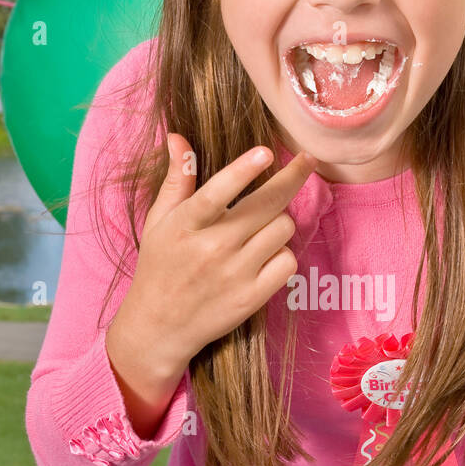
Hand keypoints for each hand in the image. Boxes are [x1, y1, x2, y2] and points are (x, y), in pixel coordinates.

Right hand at [115, 137, 315, 378]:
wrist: (158, 327)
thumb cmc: (160, 267)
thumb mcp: (158, 222)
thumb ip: (176, 180)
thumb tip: (178, 137)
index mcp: (187, 224)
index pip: (217, 192)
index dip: (243, 170)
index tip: (266, 152)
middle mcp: (212, 247)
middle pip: (267, 204)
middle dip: (292, 178)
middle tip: (306, 161)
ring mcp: (235, 274)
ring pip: (283, 229)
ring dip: (279, 221)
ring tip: (262, 227)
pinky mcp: (252, 297)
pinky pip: (288, 262)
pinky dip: (283, 254)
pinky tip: (266, 255)